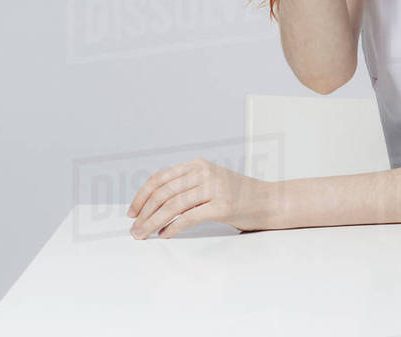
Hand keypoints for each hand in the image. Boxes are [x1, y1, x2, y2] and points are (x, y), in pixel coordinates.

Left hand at [126, 157, 274, 238]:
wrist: (269, 201)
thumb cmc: (237, 195)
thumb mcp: (210, 182)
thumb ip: (186, 186)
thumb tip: (152, 205)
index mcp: (198, 164)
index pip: (160, 178)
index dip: (141, 196)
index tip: (132, 212)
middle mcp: (205, 172)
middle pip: (163, 193)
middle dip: (144, 214)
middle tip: (134, 229)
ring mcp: (215, 188)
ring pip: (172, 206)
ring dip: (153, 223)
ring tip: (144, 235)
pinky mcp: (223, 206)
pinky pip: (189, 218)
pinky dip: (172, 228)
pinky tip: (165, 235)